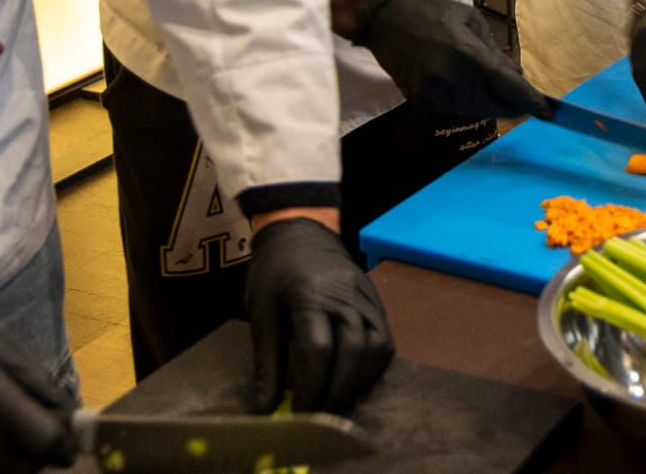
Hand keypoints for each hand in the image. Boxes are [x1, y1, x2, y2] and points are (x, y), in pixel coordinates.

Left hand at [245, 217, 392, 413]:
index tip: (298, 412)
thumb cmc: (275, 271)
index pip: (318, 350)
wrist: (300, 230)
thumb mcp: (261, 312)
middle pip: (354, 352)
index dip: (310, 387)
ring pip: (377, 347)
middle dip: (337, 391)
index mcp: (310, 295)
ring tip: (338, 401)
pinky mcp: (377, 302)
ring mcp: (367, 297)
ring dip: (360, 381)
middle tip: (320, 415)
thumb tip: (265, 409)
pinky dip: (373, 367)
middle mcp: (346, 296)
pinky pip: (385, 340)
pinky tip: (354, 380)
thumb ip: (266, 362)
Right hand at [359, 0, 551, 120]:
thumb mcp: (471, 20)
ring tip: (496, 90)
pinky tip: (468, 86)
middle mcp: (454, 80)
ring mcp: (435, 94)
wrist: (383, 18)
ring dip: (489, 104)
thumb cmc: (432, 10)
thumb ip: (494, 51)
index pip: (509, 88)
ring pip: (473, 111)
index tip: (548, 112)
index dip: (530, 102)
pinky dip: (467, 102)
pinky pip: (453, 108)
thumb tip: (514, 76)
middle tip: (524, 103)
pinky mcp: (420, 100)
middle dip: (511, 107)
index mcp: (470, 56)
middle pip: (493, 108)